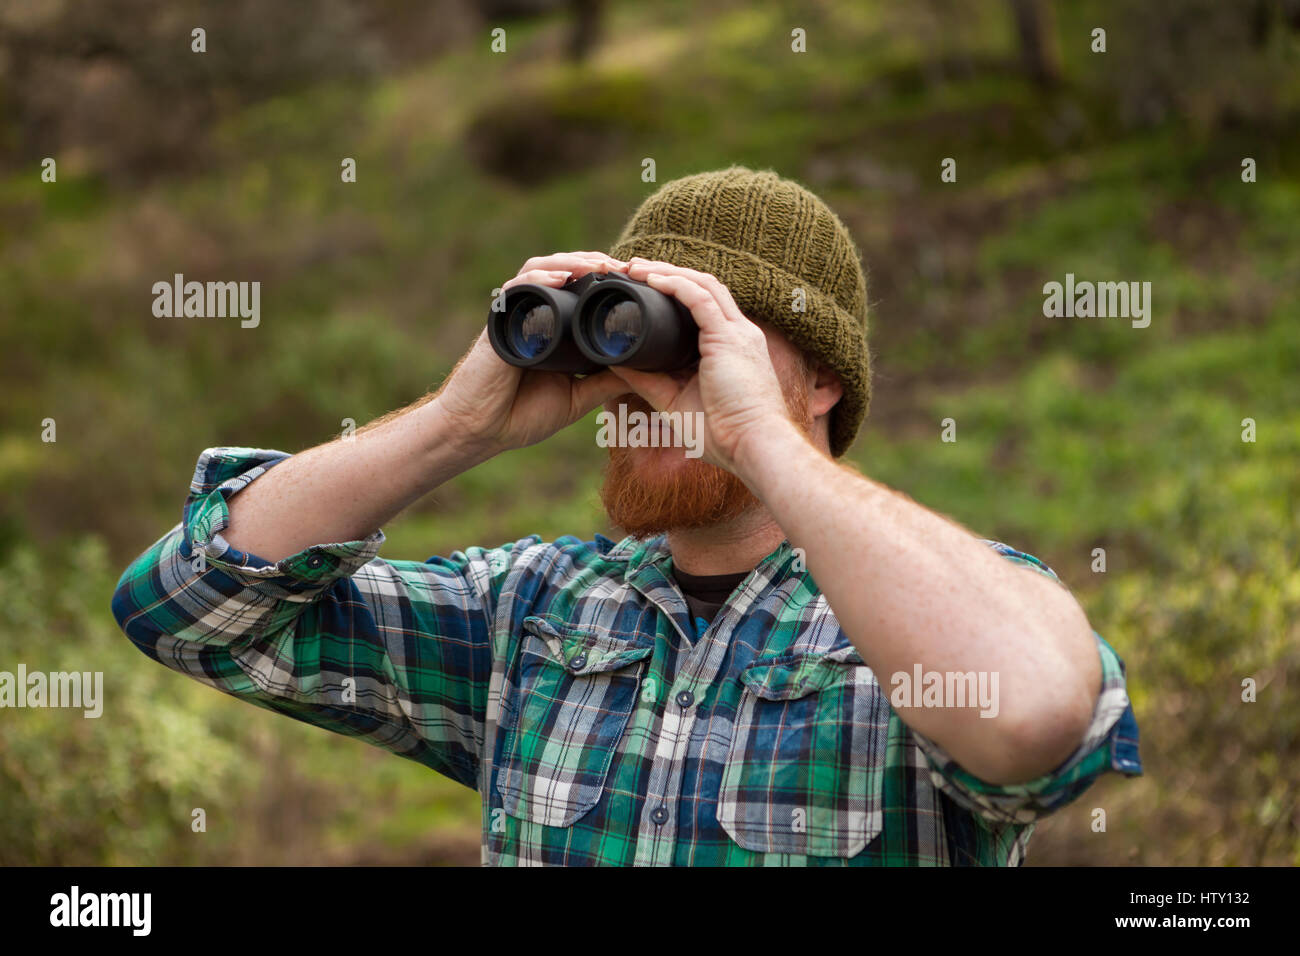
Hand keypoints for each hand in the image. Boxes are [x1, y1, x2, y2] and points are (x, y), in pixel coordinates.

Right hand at [435, 252, 629, 453]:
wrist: (479, 431)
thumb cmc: (522, 415)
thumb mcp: (577, 399)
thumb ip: (605, 383)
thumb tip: (643, 371)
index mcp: (554, 329)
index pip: (580, 290)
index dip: (606, 280)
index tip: (635, 281)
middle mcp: (534, 315)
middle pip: (564, 271)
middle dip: (595, 263)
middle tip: (625, 268)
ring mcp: (515, 315)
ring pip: (542, 270)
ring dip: (571, 262)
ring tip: (599, 267)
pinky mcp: (498, 322)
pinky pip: (517, 289)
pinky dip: (539, 279)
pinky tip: (560, 278)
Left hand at [610, 258, 796, 475]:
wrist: (751, 447)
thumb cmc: (721, 433)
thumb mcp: (673, 401)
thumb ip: (647, 380)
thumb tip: (615, 362)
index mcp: (731, 348)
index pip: (704, 307)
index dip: (674, 293)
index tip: (643, 289)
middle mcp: (739, 334)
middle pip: (703, 288)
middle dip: (668, 273)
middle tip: (633, 269)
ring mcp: (738, 333)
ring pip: (702, 285)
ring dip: (667, 271)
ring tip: (636, 268)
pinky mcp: (729, 337)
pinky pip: (700, 297)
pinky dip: (675, 285)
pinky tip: (652, 279)